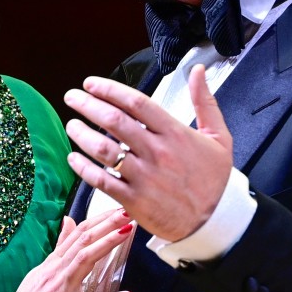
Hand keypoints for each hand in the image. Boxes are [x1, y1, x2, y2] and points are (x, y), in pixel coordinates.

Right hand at [0, 208, 133, 291]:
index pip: (78, 234)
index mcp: (53, 264)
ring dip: (107, 244)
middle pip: (84, 241)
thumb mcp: (41, 271)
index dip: (99, 220)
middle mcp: (56, 272)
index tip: (116, 210)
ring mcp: (59, 291)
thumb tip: (68, 221)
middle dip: (107, 224)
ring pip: (85, 260)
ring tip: (126, 232)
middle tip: (126, 212)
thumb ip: (59, 249)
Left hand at [63, 65, 232, 240]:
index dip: (109, 89)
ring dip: (82, 135)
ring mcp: (145, 177)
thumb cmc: (214, 179)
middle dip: (88, 105)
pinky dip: (84, 169)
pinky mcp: (135, 200)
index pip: (136, 103)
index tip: (91, 83)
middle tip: (72, 97)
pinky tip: (73, 158)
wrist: (215, 221)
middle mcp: (158, 152)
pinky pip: (102, 181)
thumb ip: (205, 101)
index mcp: (175, 133)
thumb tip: (197, 71)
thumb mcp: (219, 137)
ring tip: (72, 125)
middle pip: (115, 121)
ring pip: (104, 150)